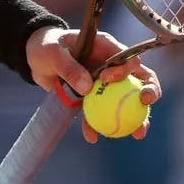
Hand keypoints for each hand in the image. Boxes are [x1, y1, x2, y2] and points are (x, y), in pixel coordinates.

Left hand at [24, 27, 161, 143]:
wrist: (35, 59)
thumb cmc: (47, 47)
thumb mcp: (54, 53)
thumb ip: (70, 68)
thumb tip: (87, 88)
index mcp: (106, 47)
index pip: (127, 57)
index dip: (125, 69)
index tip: (106, 79)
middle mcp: (111, 65)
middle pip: (139, 78)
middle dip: (148, 92)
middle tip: (144, 105)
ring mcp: (105, 83)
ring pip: (127, 101)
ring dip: (134, 118)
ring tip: (138, 133)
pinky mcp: (94, 98)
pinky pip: (102, 113)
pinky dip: (99, 125)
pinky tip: (92, 136)